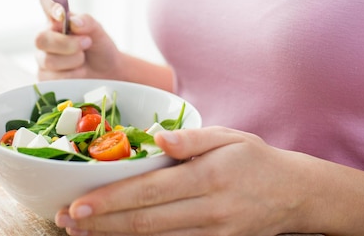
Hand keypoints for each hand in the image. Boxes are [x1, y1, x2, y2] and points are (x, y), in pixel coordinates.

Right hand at [35, 0, 124, 80]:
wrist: (107, 72)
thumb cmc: (99, 47)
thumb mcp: (98, 31)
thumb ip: (86, 22)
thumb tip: (74, 22)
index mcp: (57, 20)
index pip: (46, 2)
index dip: (49, 4)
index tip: (61, 13)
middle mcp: (46, 37)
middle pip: (41, 39)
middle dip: (66, 44)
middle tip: (86, 43)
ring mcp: (43, 58)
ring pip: (48, 60)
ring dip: (73, 60)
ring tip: (84, 59)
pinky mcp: (45, 77)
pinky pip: (52, 78)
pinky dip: (72, 75)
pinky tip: (79, 72)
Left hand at [55, 126, 310, 235]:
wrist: (296, 196)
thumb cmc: (256, 160)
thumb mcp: (230, 137)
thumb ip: (192, 139)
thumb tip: (156, 137)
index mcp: (208, 176)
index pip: (149, 190)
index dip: (111, 200)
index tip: (78, 204)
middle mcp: (209, 208)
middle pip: (146, 221)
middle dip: (102, 223)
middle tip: (67, 222)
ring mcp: (214, 233)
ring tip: (82, 233)